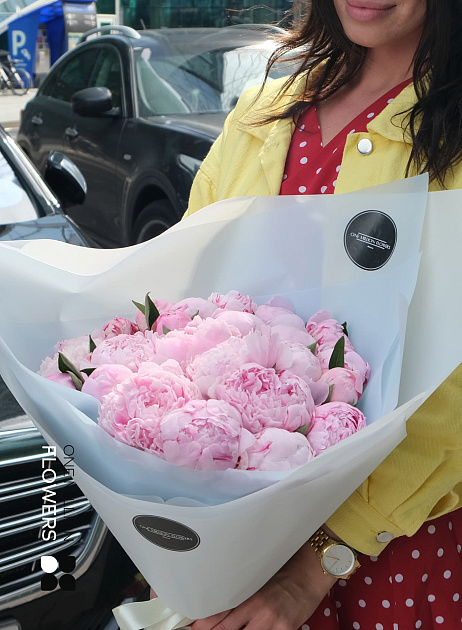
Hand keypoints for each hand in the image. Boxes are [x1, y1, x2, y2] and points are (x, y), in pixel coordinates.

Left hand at [191, 540, 336, 629]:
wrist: (312, 570)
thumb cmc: (286, 569)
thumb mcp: (259, 577)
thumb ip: (242, 592)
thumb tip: (222, 602)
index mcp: (247, 591)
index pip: (219, 612)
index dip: (204, 624)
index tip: (194, 627)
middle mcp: (257, 608)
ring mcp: (271, 622)